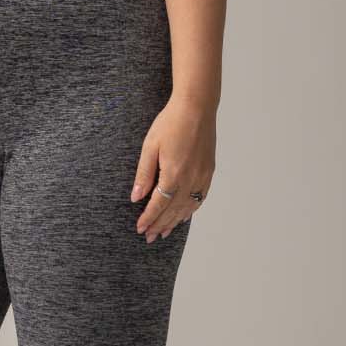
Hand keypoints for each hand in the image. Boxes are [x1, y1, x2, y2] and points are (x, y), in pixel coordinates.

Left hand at [130, 96, 215, 242]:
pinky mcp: (208, 171)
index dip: (149, 218)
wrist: (197, 108)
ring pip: (188, 207)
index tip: (140, 229)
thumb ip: (144, 174)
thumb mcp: (150, 146)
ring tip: (164, 232)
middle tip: (149, 237)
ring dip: (175, 221)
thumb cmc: (171, 123)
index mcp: (174, 174)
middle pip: (173, 210)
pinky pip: (200, 197)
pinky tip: (184, 215)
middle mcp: (190, 179)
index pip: (159, 205)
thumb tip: (136, 197)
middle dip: (160, 225)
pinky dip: (190, 210)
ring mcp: (202, 176)